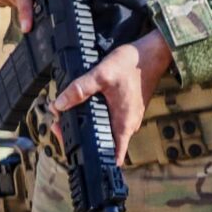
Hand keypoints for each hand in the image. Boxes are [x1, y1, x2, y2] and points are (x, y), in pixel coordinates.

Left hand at [52, 30, 172, 164]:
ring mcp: (128, 117)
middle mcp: (128, 124)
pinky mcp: (127, 110)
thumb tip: (58, 105)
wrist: (153, 52)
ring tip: (65, 114)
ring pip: (104, 130)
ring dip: (85, 125)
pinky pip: (109, 120)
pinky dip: (94, 117)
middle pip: (102, 142)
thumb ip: (79, 89)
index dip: (94, 159)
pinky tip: (81, 106)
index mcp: (124, 123)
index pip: (112, 154)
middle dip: (78, 136)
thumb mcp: (102, 74)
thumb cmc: (133, 64)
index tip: (78, 157)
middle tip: (58, 125)